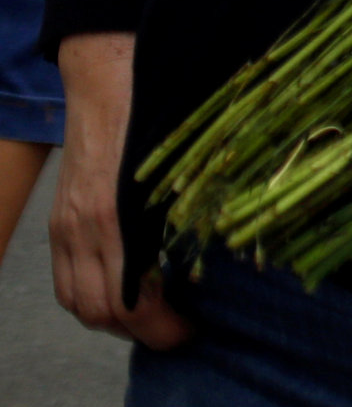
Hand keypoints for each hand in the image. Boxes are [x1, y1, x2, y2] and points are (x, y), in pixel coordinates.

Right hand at [51, 35, 193, 347]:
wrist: (111, 75)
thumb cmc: (163, 108)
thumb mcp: (191, 160)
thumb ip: (202, 203)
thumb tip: (236, 243)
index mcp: (122, 216)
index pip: (132, 301)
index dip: (163, 327)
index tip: (195, 328)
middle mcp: (86, 227)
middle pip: (102, 311)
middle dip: (142, 331)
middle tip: (181, 329)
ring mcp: (67, 225)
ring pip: (78, 301)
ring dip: (114, 319)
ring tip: (155, 315)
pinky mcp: (60, 219)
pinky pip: (65, 279)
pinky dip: (90, 298)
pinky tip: (123, 291)